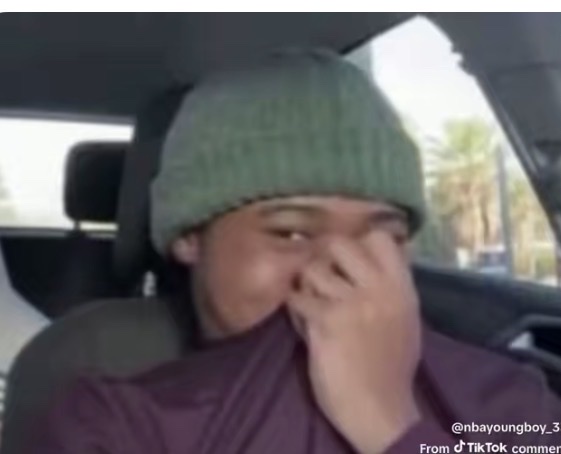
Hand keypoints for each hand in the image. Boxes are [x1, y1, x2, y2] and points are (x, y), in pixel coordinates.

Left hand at [286, 232, 421, 452]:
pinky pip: (296, 297)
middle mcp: (378, 287)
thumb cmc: (391, 368)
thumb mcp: (404, 320)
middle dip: (324, 258)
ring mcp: (352, 302)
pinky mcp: (326, 320)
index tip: (348, 258)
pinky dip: (294, 307)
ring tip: (310, 303)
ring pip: (312, 269)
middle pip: (339, 243)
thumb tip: (371, 260)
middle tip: (322, 279)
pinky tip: (302, 320)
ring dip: (305, 284)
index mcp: (401, 287)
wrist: (379, 409)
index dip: (358, 241)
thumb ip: (390, 288)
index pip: (379, 238)